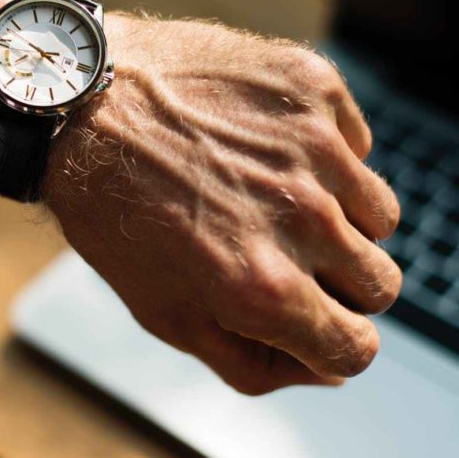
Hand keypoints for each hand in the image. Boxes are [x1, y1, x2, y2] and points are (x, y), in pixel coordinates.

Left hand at [0, 0, 401, 394]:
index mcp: (262, 289)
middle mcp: (302, 219)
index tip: (308, 319)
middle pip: (380, 285)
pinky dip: (324, 154)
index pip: (356, 349)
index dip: (331, 343)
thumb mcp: (163, 313)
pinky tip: (262, 145)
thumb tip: (326, 369)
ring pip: (380, 216)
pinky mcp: (314, 88)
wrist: (77, 102)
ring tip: (269, 196)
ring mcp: (314, 147)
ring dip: (338, 217)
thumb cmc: (113, 214)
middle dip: (337, 284)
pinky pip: (358, 145)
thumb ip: (251, 362)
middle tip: (279, 252)